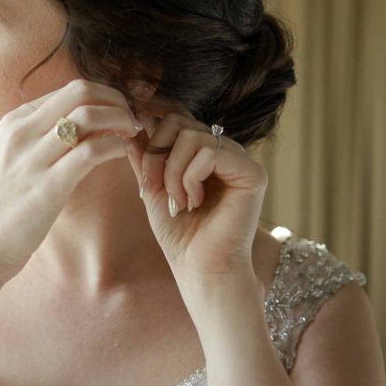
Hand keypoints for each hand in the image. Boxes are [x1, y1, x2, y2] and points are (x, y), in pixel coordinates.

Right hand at [0, 78, 142, 286]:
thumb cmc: (1, 208)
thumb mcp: (14, 160)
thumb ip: (40, 139)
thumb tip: (81, 126)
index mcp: (13, 121)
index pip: (68, 89)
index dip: (103, 96)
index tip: (120, 113)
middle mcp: (21, 132)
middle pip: (81, 91)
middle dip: (116, 100)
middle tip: (132, 119)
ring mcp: (32, 157)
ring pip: (88, 115)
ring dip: (121, 119)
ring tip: (133, 134)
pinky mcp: (47, 186)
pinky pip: (91, 150)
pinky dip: (115, 146)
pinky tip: (122, 153)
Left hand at [125, 106, 267, 281]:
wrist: (198, 267)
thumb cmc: (178, 232)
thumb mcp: (152, 186)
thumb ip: (145, 155)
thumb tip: (133, 125)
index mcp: (201, 151)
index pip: (173, 118)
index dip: (151, 138)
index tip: (144, 175)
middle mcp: (223, 150)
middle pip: (178, 121)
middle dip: (156, 154)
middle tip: (153, 188)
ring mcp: (239, 159)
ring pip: (192, 135)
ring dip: (173, 171)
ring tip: (179, 202)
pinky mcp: (252, 172)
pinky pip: (210, 152)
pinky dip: (191, 178)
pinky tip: (195, 202)